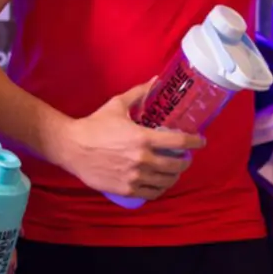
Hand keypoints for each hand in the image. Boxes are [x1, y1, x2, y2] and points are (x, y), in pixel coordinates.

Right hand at [56, 82, 204, 200]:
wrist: (72, 147)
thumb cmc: (94, 125)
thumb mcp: (117, 105)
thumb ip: (139, 93)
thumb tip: (156, 80)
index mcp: (143, 138)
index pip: (179, 142)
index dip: (195, 142)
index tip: (201, 141)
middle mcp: (142, 159)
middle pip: (176, 165)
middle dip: (185, 161)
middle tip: (185, 157)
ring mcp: (135, 176)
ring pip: (166, 181)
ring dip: (175, 176)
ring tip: (174, 171)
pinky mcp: (126, 189)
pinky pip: (152, 193)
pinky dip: (160, 189)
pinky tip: (161, 184)